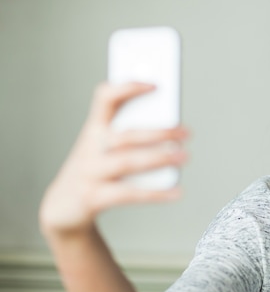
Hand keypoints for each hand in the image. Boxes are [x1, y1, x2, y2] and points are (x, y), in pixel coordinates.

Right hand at [39, 82, 187, 237]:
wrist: (62, 207)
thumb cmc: (94, 170)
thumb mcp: (105, 148)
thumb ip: (132, 136)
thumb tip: (173, 133)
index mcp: (94, 129)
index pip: (105, 98)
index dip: (127, 88)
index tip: (155, 84)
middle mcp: (89, 148)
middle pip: (126, 135)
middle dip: (159, 132)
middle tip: (186, 131)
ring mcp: (89, 172)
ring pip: (127, 162)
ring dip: (159, 158)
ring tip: (184, 156)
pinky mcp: (93, 197)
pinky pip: (128, 194)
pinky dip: (155, 193)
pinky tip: (177, 192)